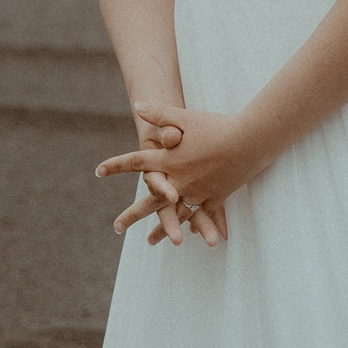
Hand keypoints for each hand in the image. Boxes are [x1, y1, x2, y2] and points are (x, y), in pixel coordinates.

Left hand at [97, 105, 267, 246]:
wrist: (249, 140)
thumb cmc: (216, 125)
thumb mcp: (184, 116)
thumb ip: (160, 114)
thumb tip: (137, 106)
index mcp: (168, 159)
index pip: (136, 163)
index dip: (116, 166)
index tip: (98, 172)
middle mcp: (179, 180)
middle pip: (151, 201)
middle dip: (133, 214)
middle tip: (116, 227)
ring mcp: (197, 191)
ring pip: (176, 214)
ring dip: (163, 229)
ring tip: (150, 241)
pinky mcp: (216, 197)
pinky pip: (202, 215)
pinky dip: (197, 224)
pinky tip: (193, 233)